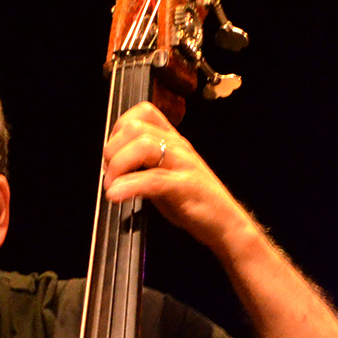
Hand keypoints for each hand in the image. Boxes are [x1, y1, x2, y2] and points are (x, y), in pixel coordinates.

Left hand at [103, 102, 254, 253]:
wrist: (226, 224)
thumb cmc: (195, 202)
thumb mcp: (166, 176)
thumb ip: (143, 166)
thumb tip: (112, 168)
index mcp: (173, 141)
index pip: (143, 113)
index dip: (118, 129)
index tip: (112, 154)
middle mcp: (178, 146)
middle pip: (136, 128)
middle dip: (113, 149)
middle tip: (110, 174)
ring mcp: (183, 164)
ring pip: (143, 146)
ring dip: (118, 166)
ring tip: (112, 186)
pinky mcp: (185, 187)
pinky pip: (152, 179)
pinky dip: (128, 187)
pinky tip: (117, 196)